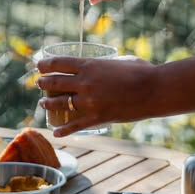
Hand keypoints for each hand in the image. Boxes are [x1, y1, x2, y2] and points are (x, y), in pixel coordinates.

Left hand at [36, 53, 155, 136]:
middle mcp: (84, 82)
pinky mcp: (97, 118)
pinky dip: (63, 130)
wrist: (155, 90)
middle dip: (43, 83)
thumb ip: (105, 64)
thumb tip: (103, 65)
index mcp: (89, 65)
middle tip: (39, 84)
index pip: (58, 63)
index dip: (44, 65)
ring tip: (43, 103)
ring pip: (59, 103)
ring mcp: (89, 101)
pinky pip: (75, 125)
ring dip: (47, 103)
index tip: (39, 66)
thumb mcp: (118, 61)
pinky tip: (56, 132)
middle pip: (54, 82)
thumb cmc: (142, 71)